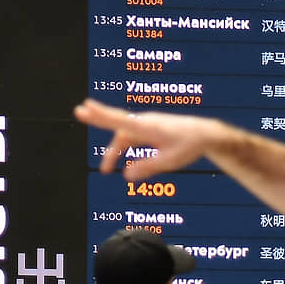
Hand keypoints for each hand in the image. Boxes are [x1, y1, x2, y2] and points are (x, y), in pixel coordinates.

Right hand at [73, 98, 226, 180]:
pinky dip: (125, 149)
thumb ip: (147, 168)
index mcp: (148, 127)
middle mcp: (146, 122)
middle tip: (78, 111)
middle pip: (117, 125)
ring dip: (115, 152)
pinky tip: (122, 162)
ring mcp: (148, 124)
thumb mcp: (169, 161)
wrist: (205, 134)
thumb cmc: (189, 147)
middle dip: (98, 119)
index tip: (85, 107)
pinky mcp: (151, 128)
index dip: (101, 115)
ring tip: (105, 169)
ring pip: (125, 137)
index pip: (120, 120)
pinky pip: (132, 138)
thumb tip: (126, 176)